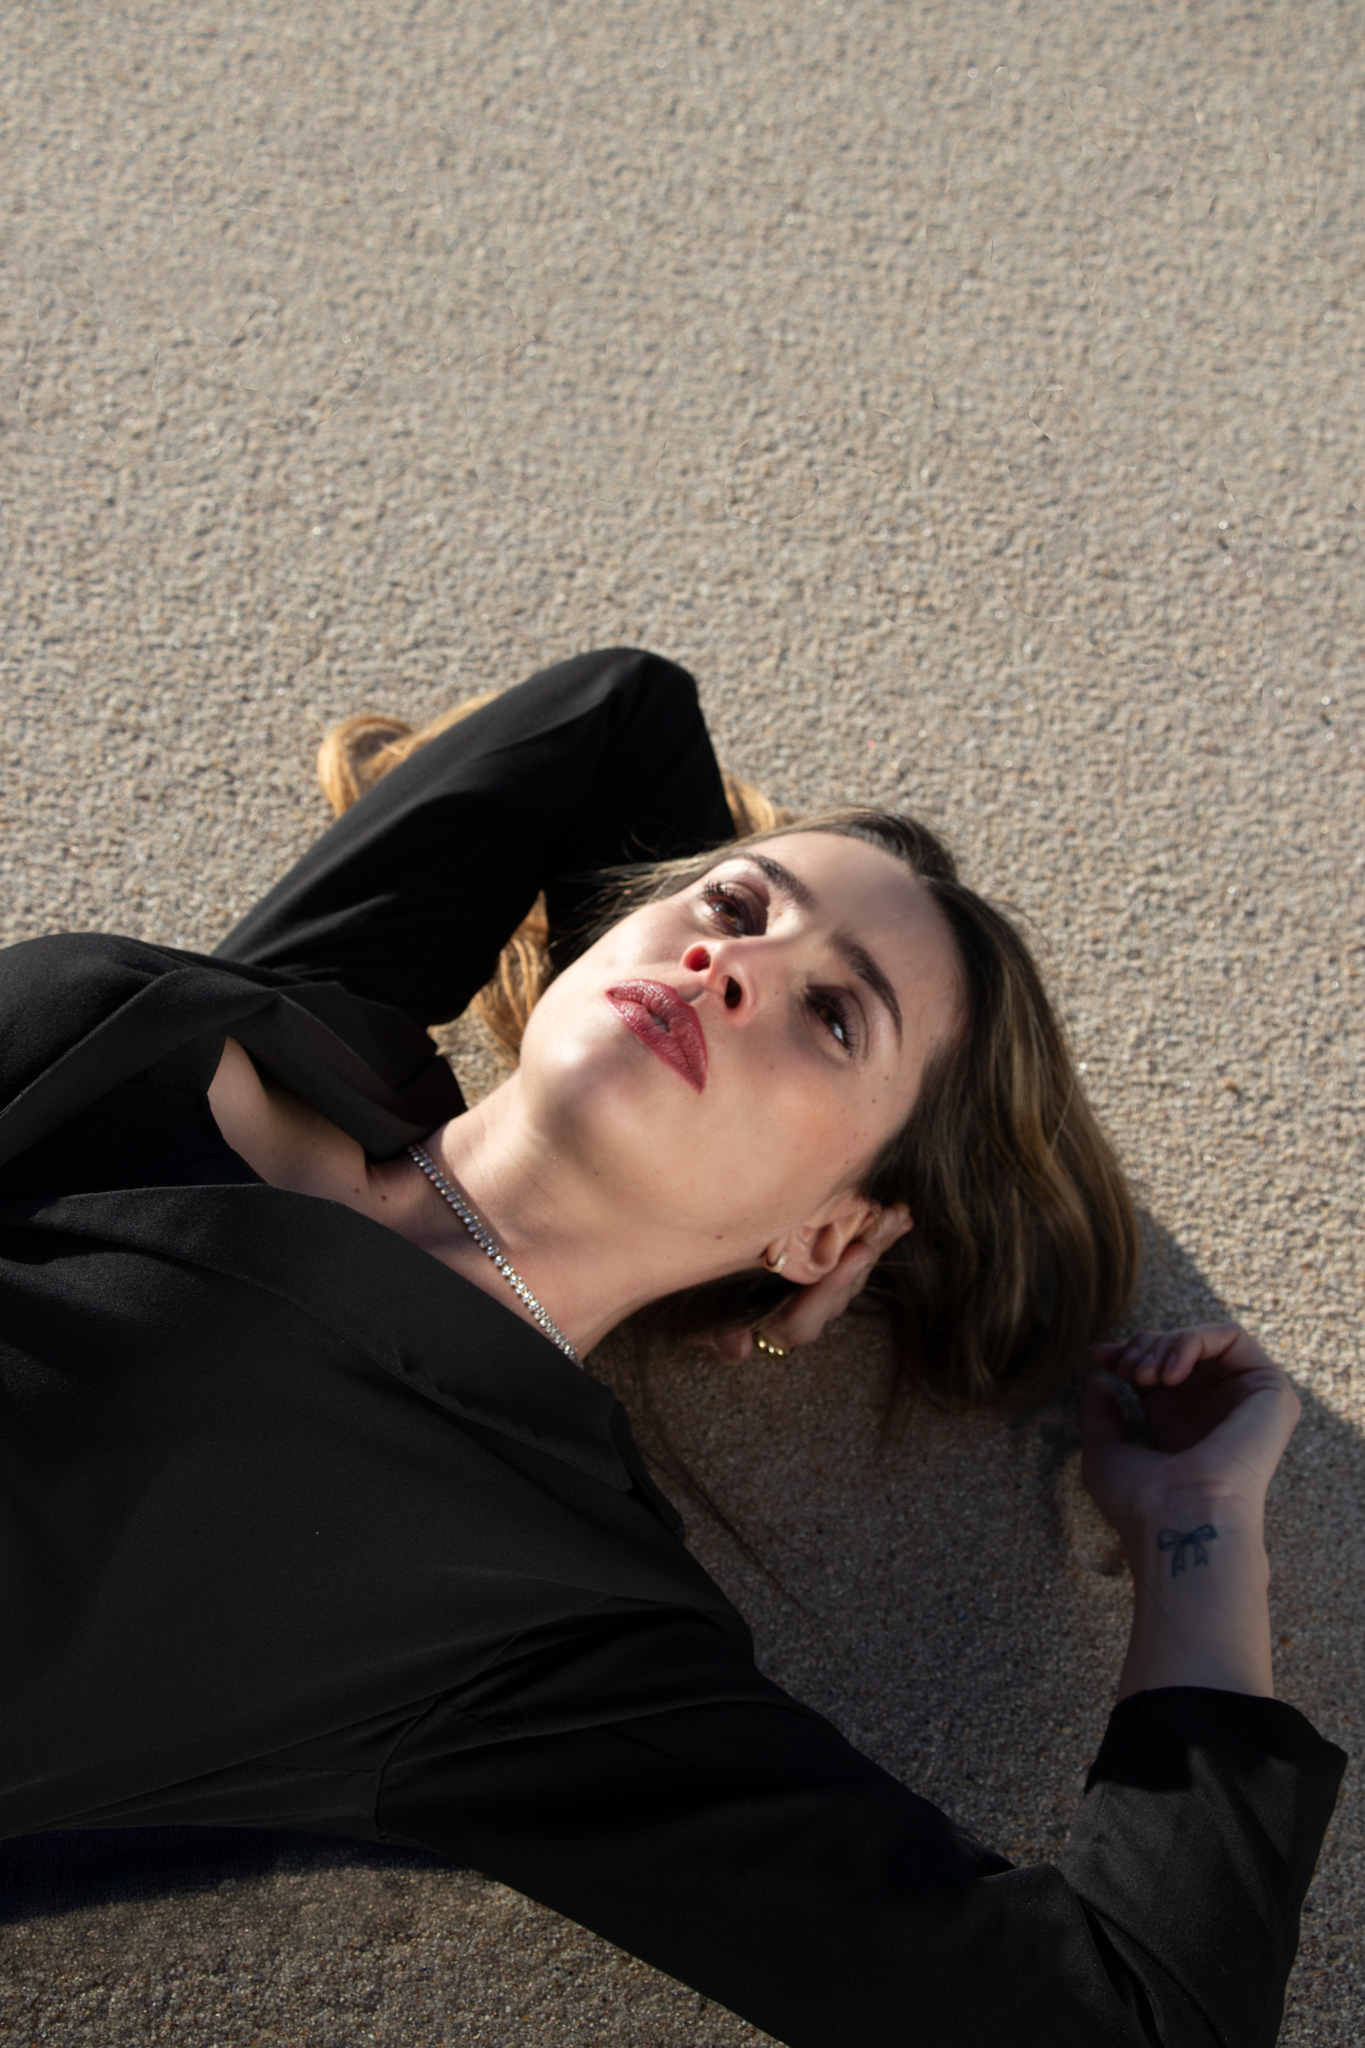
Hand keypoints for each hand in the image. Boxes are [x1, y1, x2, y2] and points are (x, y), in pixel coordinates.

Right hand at [704, 1206, 911, 1363]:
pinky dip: (877, 1238)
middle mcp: (802, 1316)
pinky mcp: (832, 1274)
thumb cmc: (706, 1303)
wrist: (712, 1294)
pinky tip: (899, 1217)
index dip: (830, 1290)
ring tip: (898, 1215)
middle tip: (888, 1224)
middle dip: (864, 1259)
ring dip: (877, 1245)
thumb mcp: (706, 1318)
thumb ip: (720, 1335)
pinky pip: (857, 1258)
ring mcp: (820, 1296)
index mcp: (774, 1329)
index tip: (855, 1253)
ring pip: (853, 1277)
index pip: (803, 1321)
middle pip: (838, 1296)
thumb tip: (739, 1352)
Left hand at [1083, 1323, 1300, 1545]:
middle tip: (1125, 1370)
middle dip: (1143, 1347)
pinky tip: (1170, 1373)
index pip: (1158, 1373)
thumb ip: (1100, 1415)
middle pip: (1178, 1352)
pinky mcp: (1271, 1391)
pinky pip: (1232, 1337)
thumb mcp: (1105, 1453)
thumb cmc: (1141, 1502)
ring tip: (1143, 1374)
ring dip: (1163, 1345)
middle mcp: (1218, 1415)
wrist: (1179, 1520)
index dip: (1126, 1354)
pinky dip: (1191, 1341)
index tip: (1098, 1356)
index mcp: (1185, 1431)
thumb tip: (1097, 1378)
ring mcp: (1246, 1403)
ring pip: (1203, 1341)